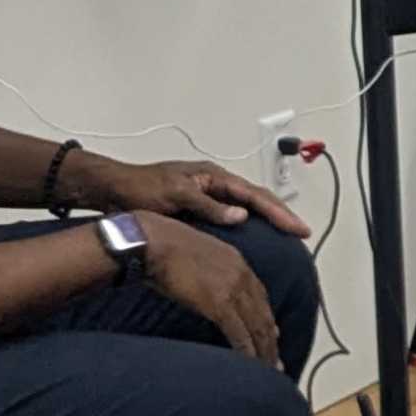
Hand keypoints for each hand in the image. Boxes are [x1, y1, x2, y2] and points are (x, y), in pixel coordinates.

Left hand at [89, 151, 311, 238]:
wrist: (112, 190)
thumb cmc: (140, 189)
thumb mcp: (176, 196)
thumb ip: (209, 206)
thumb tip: (242, 216)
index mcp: (213, 177)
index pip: (254, 195)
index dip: (278, 212)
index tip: (297, 228)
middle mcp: (214, 184)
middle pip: (256, 199)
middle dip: (281, 214)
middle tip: (303, 232)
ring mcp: (207, 195)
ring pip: (247, 206)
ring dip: (268, 219)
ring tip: (287, 234)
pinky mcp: (198, 207)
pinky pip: (232, 215)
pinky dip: (249, 224)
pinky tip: (254, 238)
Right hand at [135, 214, 281, 362]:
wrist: (153, 241)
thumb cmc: (163, 245)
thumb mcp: (197, 254)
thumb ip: (210, 270)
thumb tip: (208, 290)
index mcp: (237, 262)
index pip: (260, 297)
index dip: (267, 319)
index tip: (273, 336)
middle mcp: (241, 275)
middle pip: (264, 315)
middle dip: (271, 341)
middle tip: (277, 363)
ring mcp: (233, 289)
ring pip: (257, 327)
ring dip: (264, 351)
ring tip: (268, 370)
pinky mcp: (220, 304)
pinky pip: (240, 333)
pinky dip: (247, 352)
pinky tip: (251, 365)